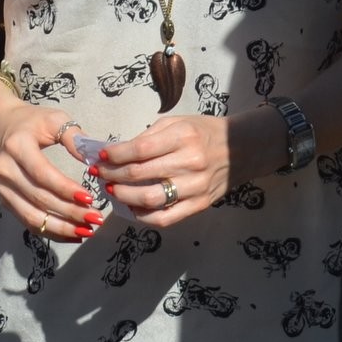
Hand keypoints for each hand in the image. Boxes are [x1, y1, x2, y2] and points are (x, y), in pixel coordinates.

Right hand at [0, 92, 101, 242]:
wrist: (0, 126)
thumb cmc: (32, 122)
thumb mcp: (54, 119)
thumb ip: (74, 138)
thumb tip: (95, 161)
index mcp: (18, 146)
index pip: (42, 173)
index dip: (65, 189)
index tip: (89, 198)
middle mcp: (6, 170)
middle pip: (39, 198)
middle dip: (69, 212)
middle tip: (95, 218)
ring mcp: (2, 188)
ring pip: (32, 216)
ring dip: (61, 228)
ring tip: (86, 231)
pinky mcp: (5, 201)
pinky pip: (28, 222)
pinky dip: (51, 231)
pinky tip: (72, 234)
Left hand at [98, 112, 237, 227]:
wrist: (241, 148)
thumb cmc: (204, 132)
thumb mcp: (179, 122)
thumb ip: (149, 136)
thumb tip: (116, 152)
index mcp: (183, 136)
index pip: (140, 148)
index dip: (115, 154)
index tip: (101, 156)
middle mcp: (190, 162)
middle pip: (140, 173)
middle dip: (112, 174)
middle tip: (100, 174)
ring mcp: (195, 186)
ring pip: (149, 198)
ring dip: (123, 196)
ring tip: (112, 190)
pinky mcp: (199, 205)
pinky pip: (165, 218)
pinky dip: (143, 216)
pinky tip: (131, 207)